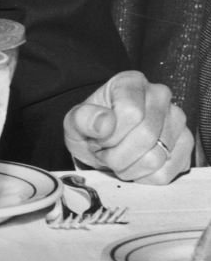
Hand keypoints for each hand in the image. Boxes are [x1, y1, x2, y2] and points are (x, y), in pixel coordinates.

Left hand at [63, 70, 192, 183]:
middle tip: (105, 153)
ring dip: (129, 167)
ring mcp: (177, 120)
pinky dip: (143, 177)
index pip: (131, 113)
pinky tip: (133, 165)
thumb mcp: (74, 122)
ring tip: (118, 158)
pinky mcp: (185, 145)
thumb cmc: (90, 128)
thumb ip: (83, 119)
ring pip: (156, 158)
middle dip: (117, 154)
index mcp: (131, 82)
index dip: (110, 135)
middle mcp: (159, 95)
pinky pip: (165, 174)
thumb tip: (105, 124)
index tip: (99, 139)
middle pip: (146, 136)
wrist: (101, 142)